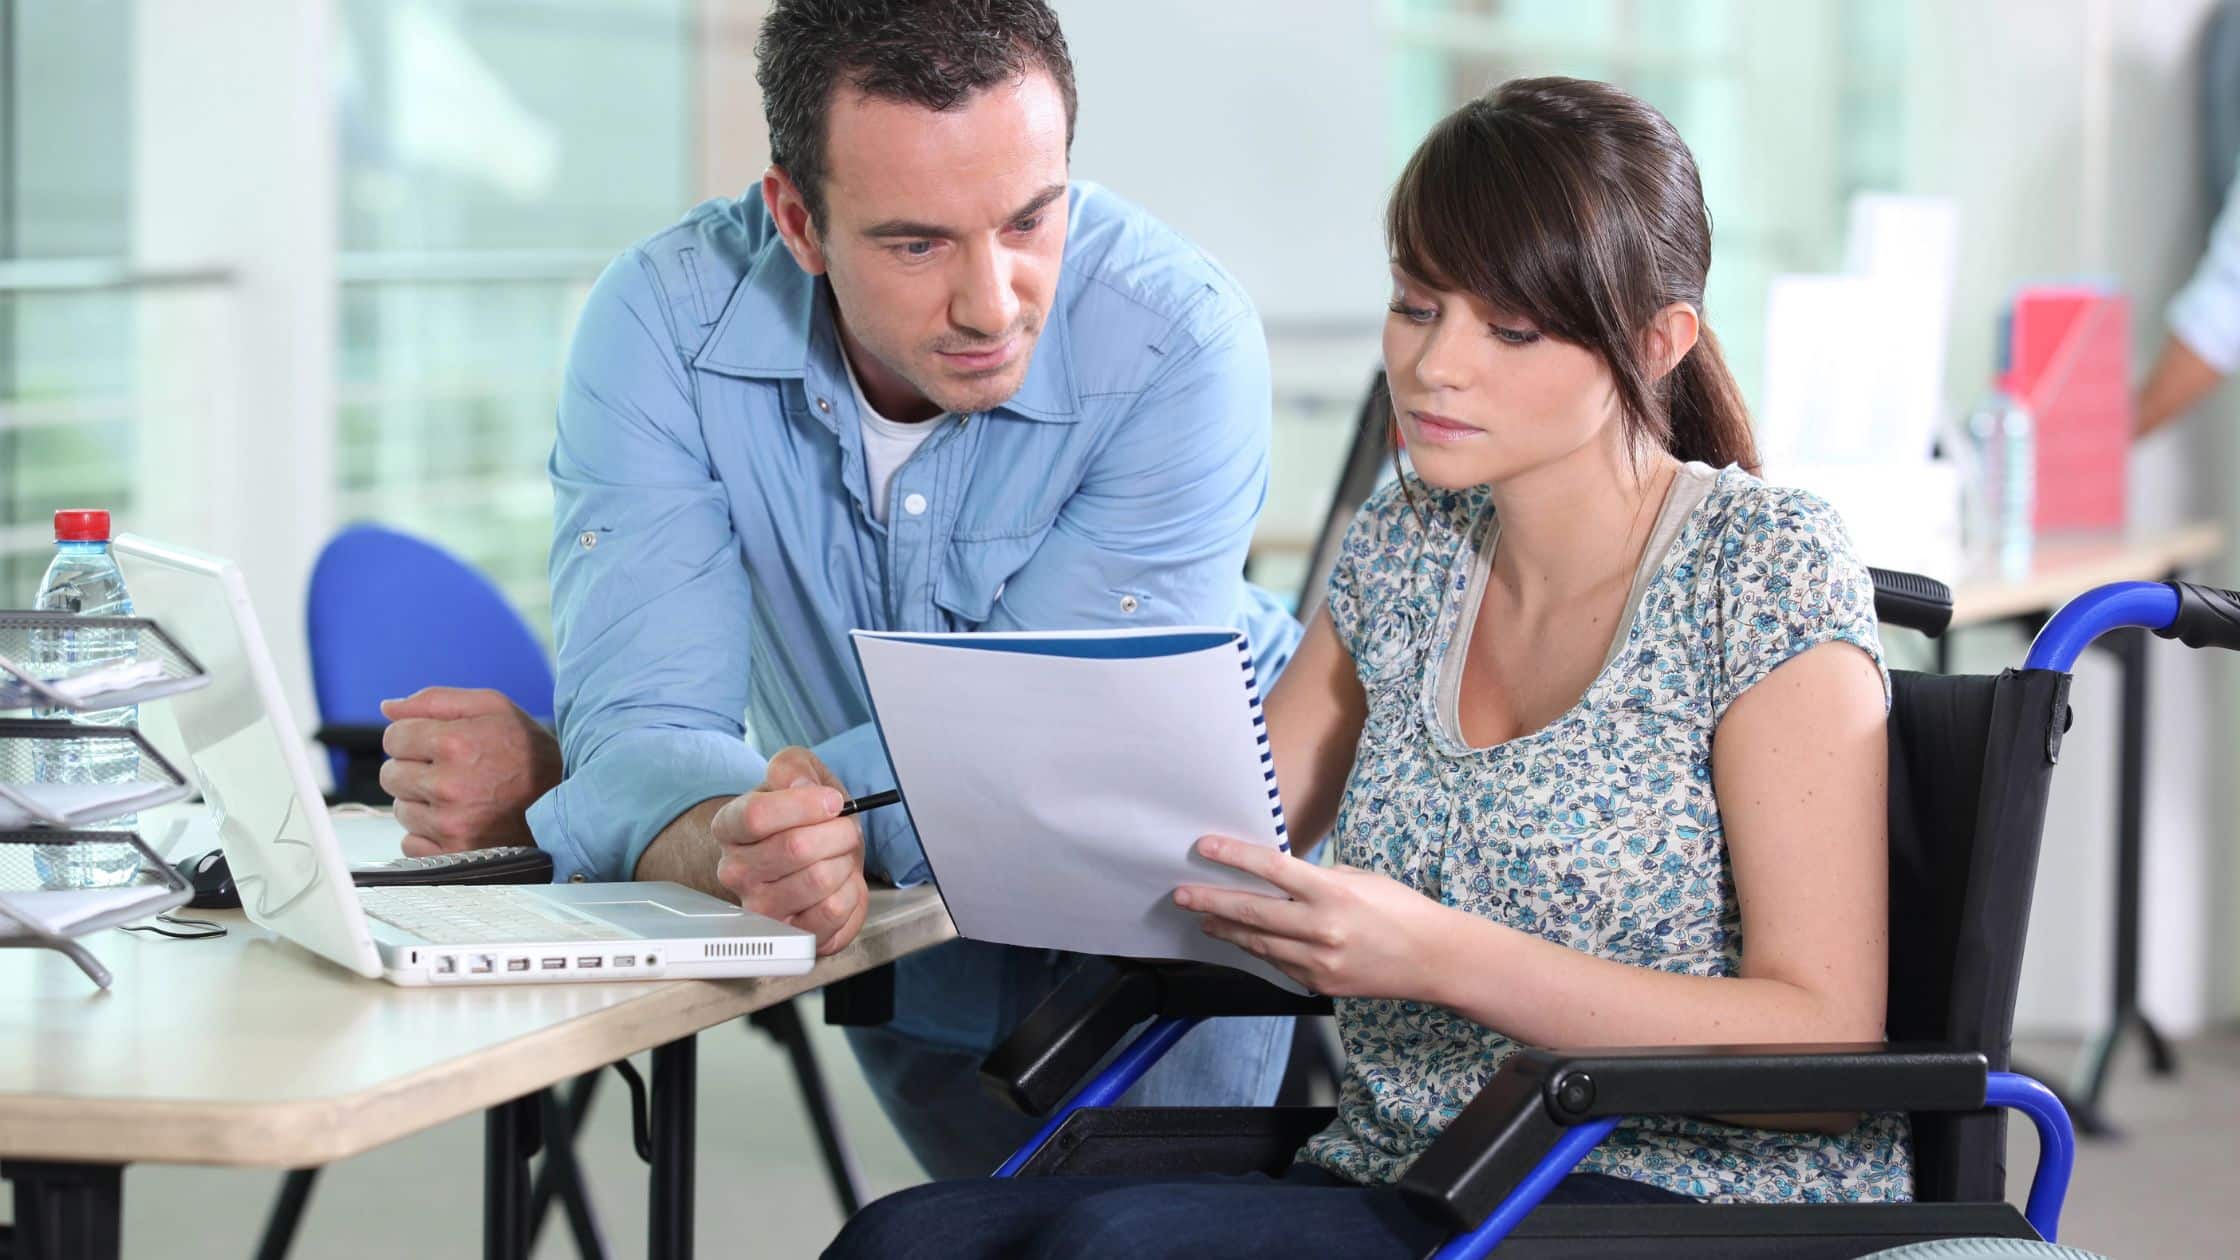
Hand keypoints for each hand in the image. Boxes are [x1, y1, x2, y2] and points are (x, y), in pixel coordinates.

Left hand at [378, 687, 562, 856]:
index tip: (436, 744)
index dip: (413, 737)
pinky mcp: (453, 854)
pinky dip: (428, 834)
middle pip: (391, 775)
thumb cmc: (528, 753)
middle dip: (414, 769)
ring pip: (401, 810)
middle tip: (449, 771)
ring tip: (460, 796)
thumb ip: (435, 700)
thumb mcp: (494, 708)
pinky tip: (458, 821)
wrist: (566, 802)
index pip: (393, 737)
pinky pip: (411, 843)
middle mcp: (449, 786)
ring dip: (422, 802)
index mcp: (455, 743)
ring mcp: (450, 824)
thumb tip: (388, 707)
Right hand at [712, 747, 868, 956]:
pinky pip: (834, 912)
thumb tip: (800, 786)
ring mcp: (760, 909)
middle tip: (845, 829)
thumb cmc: (802, 816)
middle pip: (796, 848)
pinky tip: (841, 884)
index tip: (833, 801)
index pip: (756, 816)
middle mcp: (736, 872)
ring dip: (846, 862)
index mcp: (729, 827)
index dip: (805, 805)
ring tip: (840, 857)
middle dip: (838, 832)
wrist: (811, 856)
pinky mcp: (792, 935)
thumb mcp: (796, 774)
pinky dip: (852, 893)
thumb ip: (792, 767)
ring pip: (820, 879)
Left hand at [1175, 834, 1448, 999]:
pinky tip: (1242, 939)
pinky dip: (1257, 949)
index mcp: (1332, 892)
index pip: (1271, 868)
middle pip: (1251, 911)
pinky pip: (1278, 963)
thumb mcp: (1360, 879)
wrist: (1434, 959)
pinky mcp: (1319, 983)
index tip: (1203, 847)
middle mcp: (1321, 927)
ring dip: (1226, 928)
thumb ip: (1317, 877)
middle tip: (1181, 894)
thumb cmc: (1401, 909)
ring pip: (1257, 942)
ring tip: (1203, 917)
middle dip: (1210, 901)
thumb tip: (1278, 875)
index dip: (1233, 856)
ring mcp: (1318, 960)